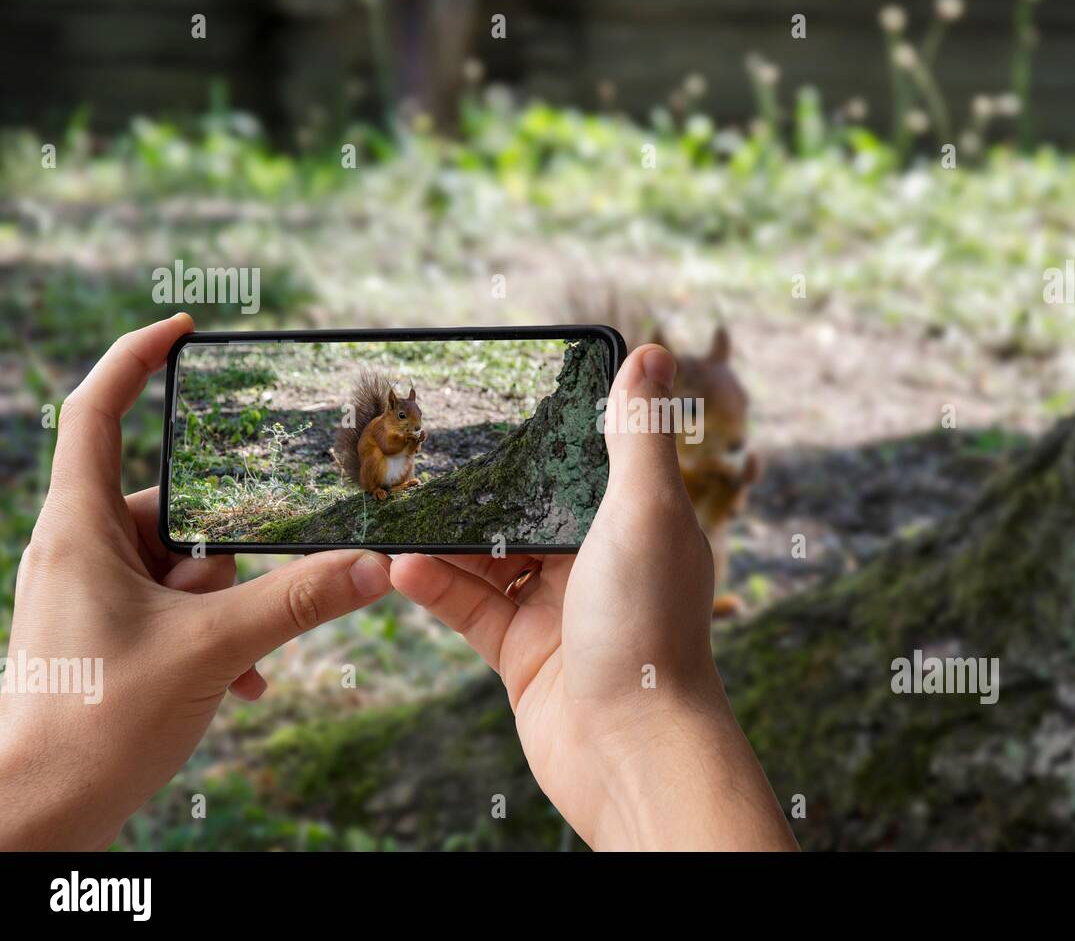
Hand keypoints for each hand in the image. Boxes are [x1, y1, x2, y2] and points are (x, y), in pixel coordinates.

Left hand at [0, 314, 393, 849]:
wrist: (39, 815)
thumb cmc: (93, 727)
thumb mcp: (211, 650)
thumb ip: (297, 600)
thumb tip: (373, 564)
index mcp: (80, 529)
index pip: (97, 412)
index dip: (137, 358)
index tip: (188, 329)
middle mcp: (82, 550)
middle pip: (174, 505)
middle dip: (225, 553)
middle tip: (235, 604)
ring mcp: (94, 592)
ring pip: (185, 563)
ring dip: (227, 605)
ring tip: (236, 658)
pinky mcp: (109, 630)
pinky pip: (177, 606)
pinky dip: (214, 633)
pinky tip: (239, 678)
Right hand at [390, 345, 796, 849]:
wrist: (631, 749)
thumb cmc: (650, 626)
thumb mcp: (643, 512)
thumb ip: (638, 434)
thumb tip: (654, 352)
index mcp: (634, 523)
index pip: (582, 462)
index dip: (543, 433)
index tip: (494, 398)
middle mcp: (597, 562)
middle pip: (526, 509)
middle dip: (478, 484)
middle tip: (419, 450)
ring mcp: (556, 608)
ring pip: (488, 557)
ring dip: (445, 537)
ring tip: (394, 505)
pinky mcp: (520, 652)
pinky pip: (469, 606)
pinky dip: (435, 585)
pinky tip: (400, 565)